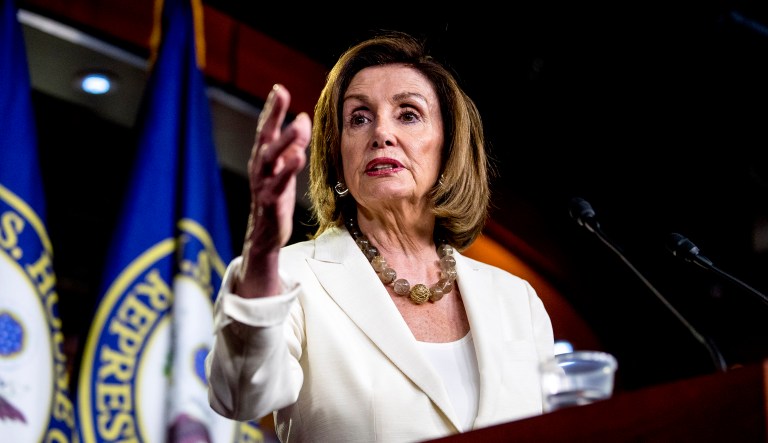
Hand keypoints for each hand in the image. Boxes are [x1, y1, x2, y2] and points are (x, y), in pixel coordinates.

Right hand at [238, 84, 310, 295]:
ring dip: (284, 139)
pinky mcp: (270, 202)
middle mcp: (260, 168)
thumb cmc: (275, 200)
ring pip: (270, 157)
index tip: (278, 88)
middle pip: (264, 136)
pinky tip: (299, 156)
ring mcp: (263, 184)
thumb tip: (301, 122)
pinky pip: (279, 183)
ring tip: (299, 123)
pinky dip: (288, 170)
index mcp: (263, 159)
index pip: (266, 128)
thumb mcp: (284, 170)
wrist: (265, 236)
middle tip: (280, 93)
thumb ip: (292, 148)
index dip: (271, 108)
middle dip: (272, 114)